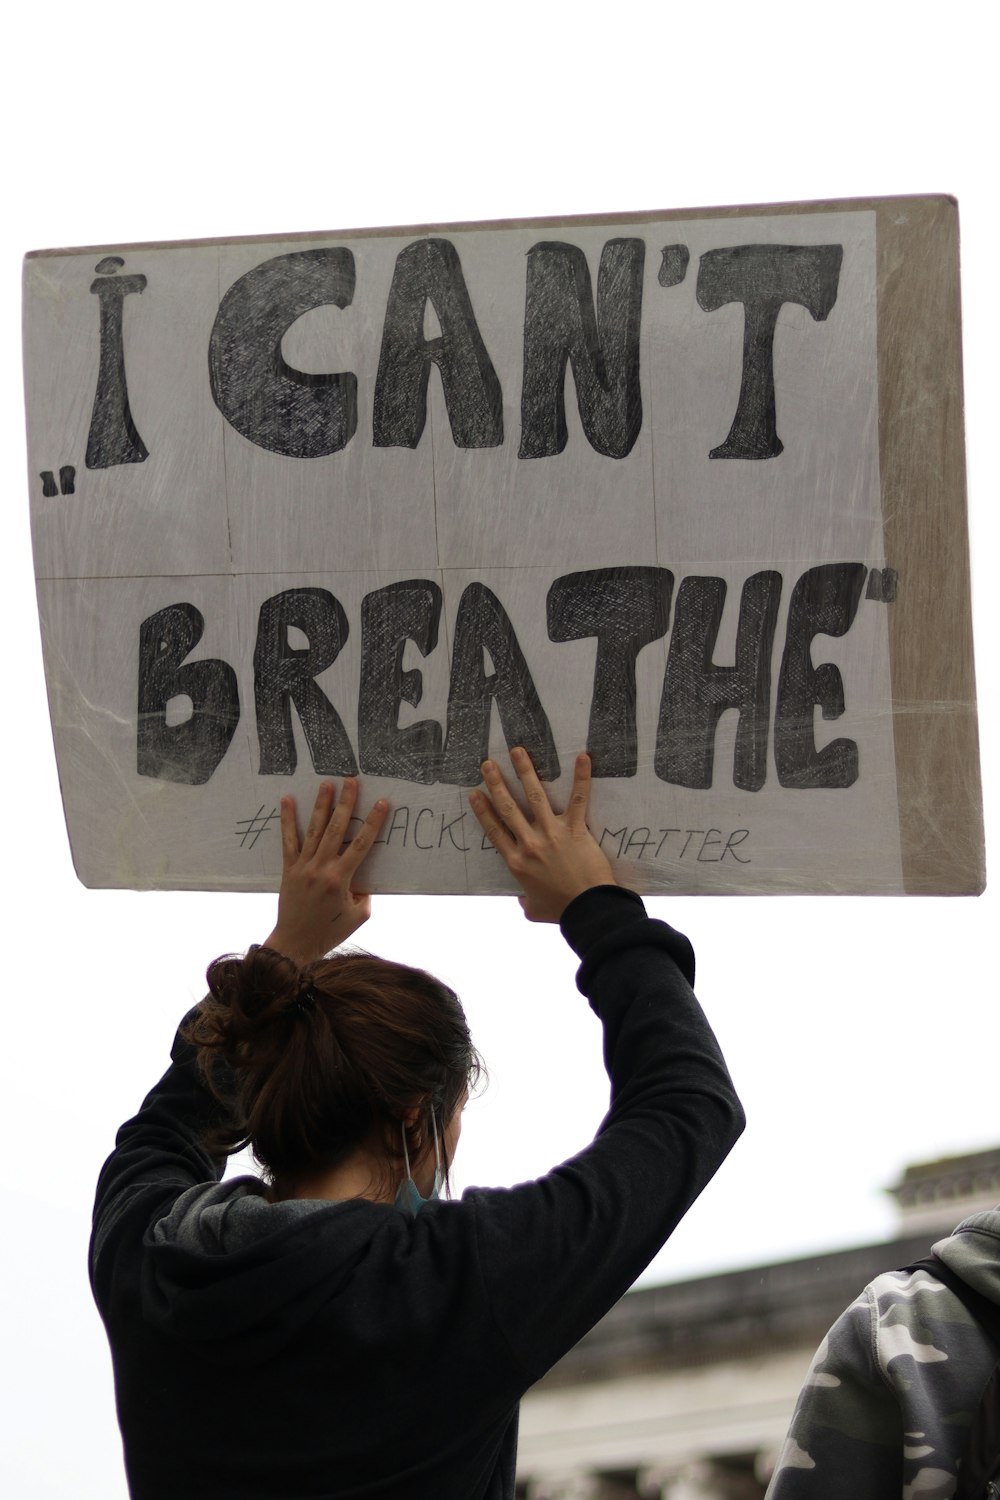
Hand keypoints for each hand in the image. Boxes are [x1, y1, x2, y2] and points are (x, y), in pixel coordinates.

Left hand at [262, 779, 388, 964]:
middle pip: (336, 829)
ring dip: (321, 805)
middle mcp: (321, 868)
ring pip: (314, 829)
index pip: (361, 844)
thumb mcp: (358, 916)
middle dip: (346, 803)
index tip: (382, 803)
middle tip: (352, 781)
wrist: (295, 944)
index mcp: (341, 879)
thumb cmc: (330, 932)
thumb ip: (364, 893)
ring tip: (326, 784)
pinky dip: (287, 820)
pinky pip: (288, 840)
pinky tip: (287, 800)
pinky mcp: (289, 869)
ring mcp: (303, 867)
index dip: (373, 822)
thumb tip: (363, 875)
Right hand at [468, 748, 615, 921]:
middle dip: (497, 783)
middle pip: (508, 808)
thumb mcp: (534, 910)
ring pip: (535, 796)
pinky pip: (578, 799)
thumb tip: (522, 900)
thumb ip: (524, 902)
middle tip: (488, 764)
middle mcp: (530, 844)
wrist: (588, 910)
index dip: (483, 811)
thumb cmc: (562, 911)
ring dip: (525, 771)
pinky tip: (583, 757)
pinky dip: (581, 777)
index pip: (494, 831)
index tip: (475, 794)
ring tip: (518, 751)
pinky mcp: (575, 829)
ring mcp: (552, 834)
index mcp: (516, 862)